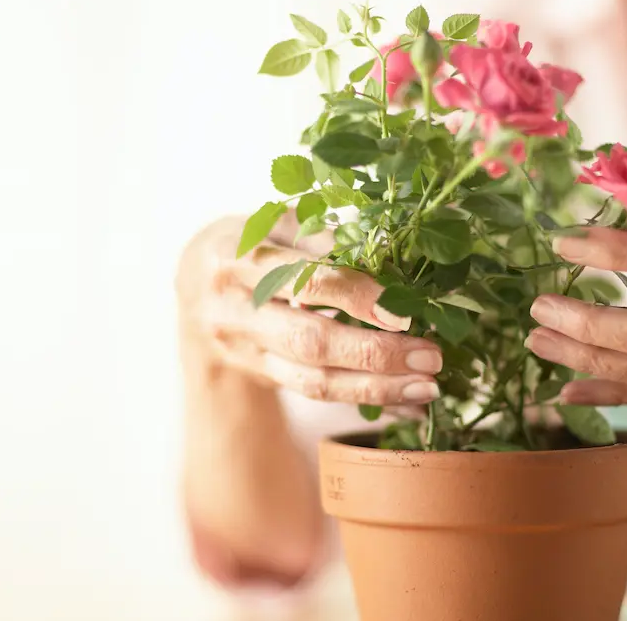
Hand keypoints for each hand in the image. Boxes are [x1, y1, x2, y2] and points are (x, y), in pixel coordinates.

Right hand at [176, 215, 442, 404]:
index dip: (355, 297)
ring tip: (426, 388)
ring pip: (312, 382)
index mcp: (237, 259)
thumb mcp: (279, 223)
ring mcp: (246, 351)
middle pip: (309, 342)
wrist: (196, 284)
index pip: (302, 282)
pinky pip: (317, 394)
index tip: (403, 312)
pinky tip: (407, 403)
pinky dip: (367, 399)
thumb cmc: (252, 240)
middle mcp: (235, 310)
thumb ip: (324, 239)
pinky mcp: (262, 376)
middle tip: (430, 357)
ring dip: (375, 389)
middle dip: (374, 354)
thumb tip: (393, 257)